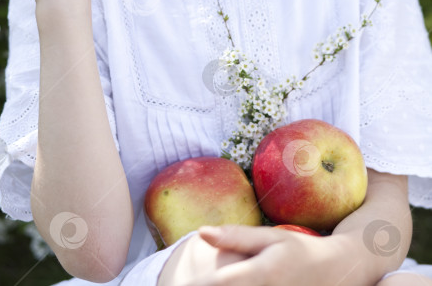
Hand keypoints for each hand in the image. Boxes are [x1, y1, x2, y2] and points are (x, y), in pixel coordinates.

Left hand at [179, 224, 329, 285]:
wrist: (337, 274)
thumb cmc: (300, 250)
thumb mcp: (270, 237)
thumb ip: (235, 237)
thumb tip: (201, 232)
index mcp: (260, 274)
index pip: (216, 283)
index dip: (193, 285)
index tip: (176, 282)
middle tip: (176, 285)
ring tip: (201, 282)